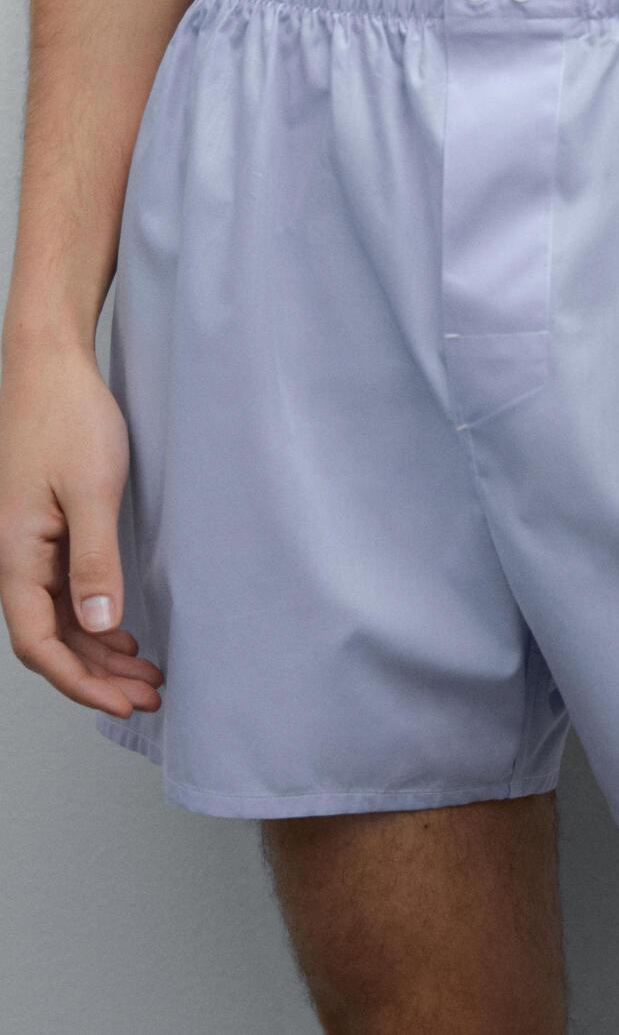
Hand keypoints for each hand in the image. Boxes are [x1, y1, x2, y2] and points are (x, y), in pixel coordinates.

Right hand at [0, 340, 162, 716]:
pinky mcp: (45, 527)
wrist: (51, 367)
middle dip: (99, 675)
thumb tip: (100, 626)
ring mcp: (29, 543)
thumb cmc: (67, 419)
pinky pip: (64, 589)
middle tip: (150, 695)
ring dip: (100, 649)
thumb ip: (95, 562)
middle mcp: (15, 556)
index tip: (124, 702)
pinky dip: (94, 616)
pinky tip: (123, 629)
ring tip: (147, 671)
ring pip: (60, 617)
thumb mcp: (92, 491)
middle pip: (51, 639)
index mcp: (16, 555)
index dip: (80, 681)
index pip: (39, 644)